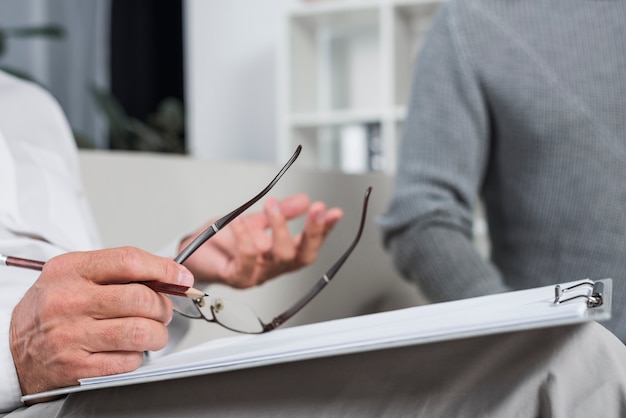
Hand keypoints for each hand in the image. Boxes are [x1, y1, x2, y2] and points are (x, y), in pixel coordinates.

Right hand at [10, 247, 194, 398]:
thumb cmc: (51, 309)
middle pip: (141, 299)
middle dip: (164, 307)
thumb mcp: (74, 275)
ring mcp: (71, 335)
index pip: (129, 261)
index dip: (164, 269)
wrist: (11, 349)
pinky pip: (128, 360)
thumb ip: (117, 271)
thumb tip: (168, 276)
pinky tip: (128, 350)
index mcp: (70, 270)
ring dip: (158, 334)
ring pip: (140, 332)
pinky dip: (138, 356)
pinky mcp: (76, 367)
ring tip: (152, 332)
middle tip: (163, 311)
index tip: (182, 278)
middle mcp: (69, 301)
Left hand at [179, 194, 342, 287]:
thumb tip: (304, 200)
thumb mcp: (256, 219)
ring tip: (273, 207)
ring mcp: (257, 274)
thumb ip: (281, 211)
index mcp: (280, 255)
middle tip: (317, 210)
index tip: (333, 213)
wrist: (192, 252)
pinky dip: (246, 239)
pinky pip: (248, 260)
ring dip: (281, 229)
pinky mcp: (237, 277)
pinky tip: (242, 223)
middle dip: (313, 232)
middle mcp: (272, 267)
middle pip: (303, 257)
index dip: (324, 229)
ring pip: (281, 258)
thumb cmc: (222, 241)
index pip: (309, 244)